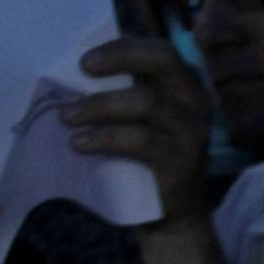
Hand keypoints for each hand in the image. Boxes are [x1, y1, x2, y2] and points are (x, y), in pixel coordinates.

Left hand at [63, 33, 211, 225]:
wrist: (171, 216)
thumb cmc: (146, 161)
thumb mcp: (139, 121)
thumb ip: (123, 94)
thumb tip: (72, 75)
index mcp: (185, 86)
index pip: (159, 50)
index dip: (123, 47)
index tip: (85, 60)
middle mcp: (196, 102)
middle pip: (164, 61)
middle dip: (121, 57)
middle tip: (84, 68)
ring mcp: (192, 131)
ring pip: (147, 101)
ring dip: (100, 104)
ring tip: (67, 116)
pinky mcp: (181, 160)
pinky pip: (141, 140)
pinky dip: (106, 138)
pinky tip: (80, 143)